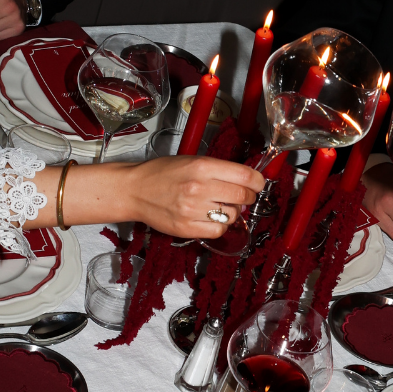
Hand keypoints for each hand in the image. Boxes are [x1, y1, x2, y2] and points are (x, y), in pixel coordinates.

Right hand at [41, 156, 264, 237]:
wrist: (134, 190)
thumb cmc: (162, 173)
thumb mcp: (192, 161)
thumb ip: (218, 170)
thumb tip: (247, 180)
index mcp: (202, 167)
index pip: (245, 176)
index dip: (258, 181)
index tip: (259, 184)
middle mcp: (199, 188)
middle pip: (242, 197)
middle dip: (248, 197)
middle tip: (243, 196)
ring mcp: (192, 210)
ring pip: (232, 216)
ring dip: (232, 212)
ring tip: (219, 206)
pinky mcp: (187, 228)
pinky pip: (218, 230)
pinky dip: (220, 226)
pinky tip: (211, 218)